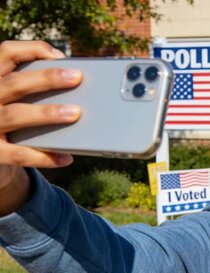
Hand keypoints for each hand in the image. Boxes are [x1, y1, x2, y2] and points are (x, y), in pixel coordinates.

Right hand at [0, 40, 82, 190]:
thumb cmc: (10, 117)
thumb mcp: (12, 97)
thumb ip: (32, 87)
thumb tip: (73, 83)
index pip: (6, 53)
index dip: (31, 50)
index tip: (59, 56)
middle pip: (15, 83)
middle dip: (46, 79)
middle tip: (77, 77)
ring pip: (15, 115)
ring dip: (46, 113)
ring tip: (75, 113)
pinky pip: (18, 154)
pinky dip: (43, 156)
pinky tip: (66, 158)